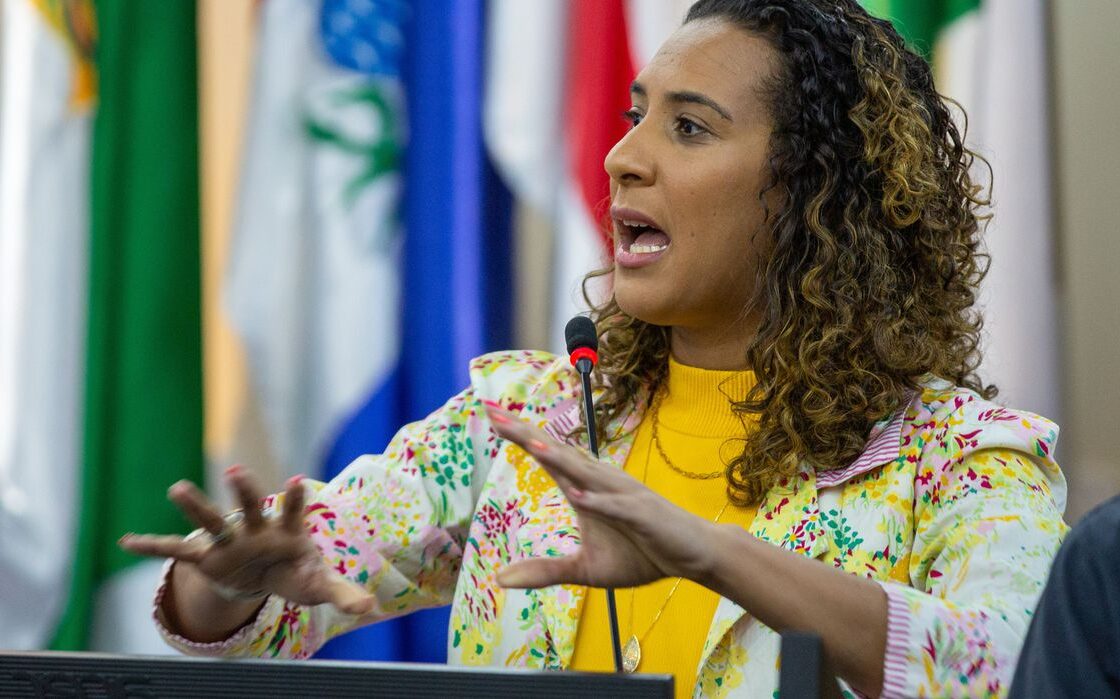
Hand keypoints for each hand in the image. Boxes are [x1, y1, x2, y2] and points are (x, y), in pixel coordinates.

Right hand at [119, 465, 374, 615]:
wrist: (267, 575)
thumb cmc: (297, 573)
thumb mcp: (319, 585)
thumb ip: (343, 594)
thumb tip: (369, 608)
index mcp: (287, 533)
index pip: (292, 511)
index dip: (293, 497)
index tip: (296, 478)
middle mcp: (256, 531)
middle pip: (249, 507)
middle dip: (243, 492)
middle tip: (236, 470)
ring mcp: (229, 542)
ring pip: (211, 521)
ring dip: (195, 506)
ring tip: (175, 487)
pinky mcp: (207, 558)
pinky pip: (177, 551)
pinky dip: (153, 547)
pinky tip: (127, 542)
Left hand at [483, 402, 718, 589]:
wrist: (693, 556)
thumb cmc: (641, 555)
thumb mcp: (586, 571)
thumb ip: (545, 571)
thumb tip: (499, 580)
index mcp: (584, 490)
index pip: (546, 456)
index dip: (519, 436)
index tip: (490, 414)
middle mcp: (600, 483)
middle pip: (558, 453)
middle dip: (527, 434)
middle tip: (493, 411)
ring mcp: (623, 496)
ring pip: (586, 473)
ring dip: (560, 459)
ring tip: (530, 443)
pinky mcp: (643, 515)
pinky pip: (618, 507)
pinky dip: (598, 501)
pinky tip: (577, 495)